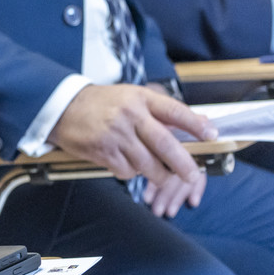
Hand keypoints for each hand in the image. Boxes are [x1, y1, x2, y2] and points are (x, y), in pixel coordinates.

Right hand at [48, 84, 216, 216]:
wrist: (61, 107)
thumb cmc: (100, 103)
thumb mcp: (131, 97)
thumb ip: (160, 112)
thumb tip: (196, 126)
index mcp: (140, 98)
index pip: (175, 111)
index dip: (196, 125)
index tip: (212, 136)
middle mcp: (129, 115)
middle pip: (165, 144)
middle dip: (184, 164)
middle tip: (192, 175)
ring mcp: (115, 135)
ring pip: (148, 163)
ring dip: (158, 175)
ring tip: (162, 177)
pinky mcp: (102, 151)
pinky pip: (126, 170)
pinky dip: (131, 172)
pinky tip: (126, 164)